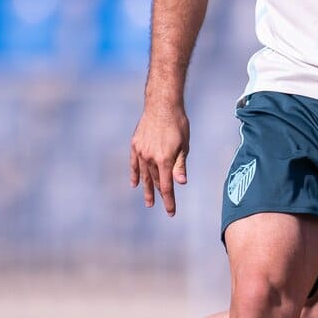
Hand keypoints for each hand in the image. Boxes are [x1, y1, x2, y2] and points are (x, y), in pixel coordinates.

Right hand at [129, 100, 189, 215]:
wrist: (162, 105)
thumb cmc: (178, 124)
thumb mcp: (184, 145)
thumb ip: (181, 165)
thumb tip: (181, 182)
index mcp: (165, 159)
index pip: (166, 186)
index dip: (169, 200)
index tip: (171, 212)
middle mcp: (150, 158)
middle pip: (155, 182)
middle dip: (159, 195)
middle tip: (160, 207)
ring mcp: (141, 152)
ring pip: (144, 175)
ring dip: (146, 189)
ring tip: (148, 201)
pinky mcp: (135, 145)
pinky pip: (134, 164)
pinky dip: (135, 174)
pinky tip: (134, 184)